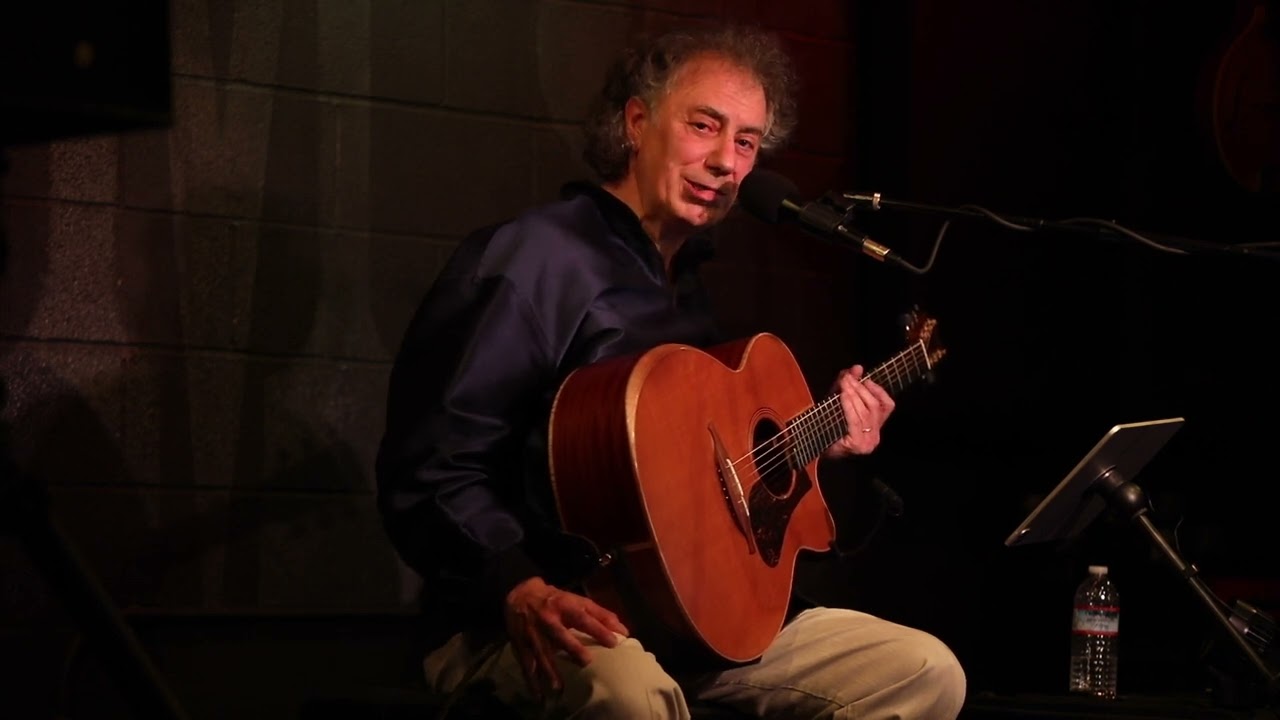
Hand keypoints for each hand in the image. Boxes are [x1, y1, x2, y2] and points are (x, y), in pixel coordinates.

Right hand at [503, 577, 628, 697]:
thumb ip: (601, 615)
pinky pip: (526, 663)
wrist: (520, 595)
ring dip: (549, 670)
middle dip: (572, 648)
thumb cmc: (556, 600)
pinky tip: (538, 694)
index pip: (583, 618)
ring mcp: (533, 632)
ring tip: (558, 687)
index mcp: (564, 606)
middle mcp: (548, 618)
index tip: (613, 642)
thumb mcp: (578, 601)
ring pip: (541, 652)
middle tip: (586, 662)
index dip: (598, 629)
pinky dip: (531, 679)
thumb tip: (623, 630)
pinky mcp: (521, 643)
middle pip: (560, 634)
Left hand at [824, 364, 894, 458]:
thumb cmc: (827, 424)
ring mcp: (868, 442)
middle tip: (849, 377)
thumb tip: (857, 367)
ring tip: (845, 383)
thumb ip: (849, 385)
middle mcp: (875, 436)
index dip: (879, 390)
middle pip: (875, 406)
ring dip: (855, 394)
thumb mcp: (839, 401)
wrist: (813, 446)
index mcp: (875, 427)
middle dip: (861, 389)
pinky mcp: (858, 444)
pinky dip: (849, 405)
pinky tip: (843, 395)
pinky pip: (856, 420)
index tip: (866, 379)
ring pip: (867, 412)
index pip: (888, 406)